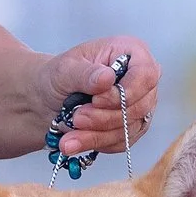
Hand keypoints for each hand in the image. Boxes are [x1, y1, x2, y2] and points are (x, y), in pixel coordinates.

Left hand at [42, 37, 159, 158]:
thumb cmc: (59, 76)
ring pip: (129, 128)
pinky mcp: (132, 128)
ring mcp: (140, 105)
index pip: (146, 75)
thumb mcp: (65, 69)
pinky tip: (74, 143)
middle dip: (105, 118)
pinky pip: (122, 142)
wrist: (49, 98)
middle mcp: (142, 79)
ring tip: (68, 139)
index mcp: (132, 52)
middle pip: (139, 106)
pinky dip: (96, 143)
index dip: (125, 92)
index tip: (96, 100)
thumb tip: (108, 77)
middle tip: (76, 118)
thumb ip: (85, 73)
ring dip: (97, 135)